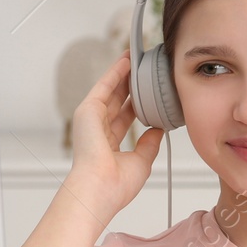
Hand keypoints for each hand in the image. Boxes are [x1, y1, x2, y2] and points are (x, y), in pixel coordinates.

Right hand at [66, 49, 163, 223]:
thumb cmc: (116, 184)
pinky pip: (104, 86)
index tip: (149, 93)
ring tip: (136, 57)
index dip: (137, 104)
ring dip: (123, 73)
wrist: (100, 188)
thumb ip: (148, 144)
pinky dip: (115, 73)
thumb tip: (158, 130)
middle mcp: (98, 131)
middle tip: (143, 69)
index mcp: (109, 145)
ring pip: (110, 90)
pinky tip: (126, 61)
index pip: (125, 118)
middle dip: (130, 85)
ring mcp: (91, 120)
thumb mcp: (141, 161)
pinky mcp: (88, 110)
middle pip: (117, 101)